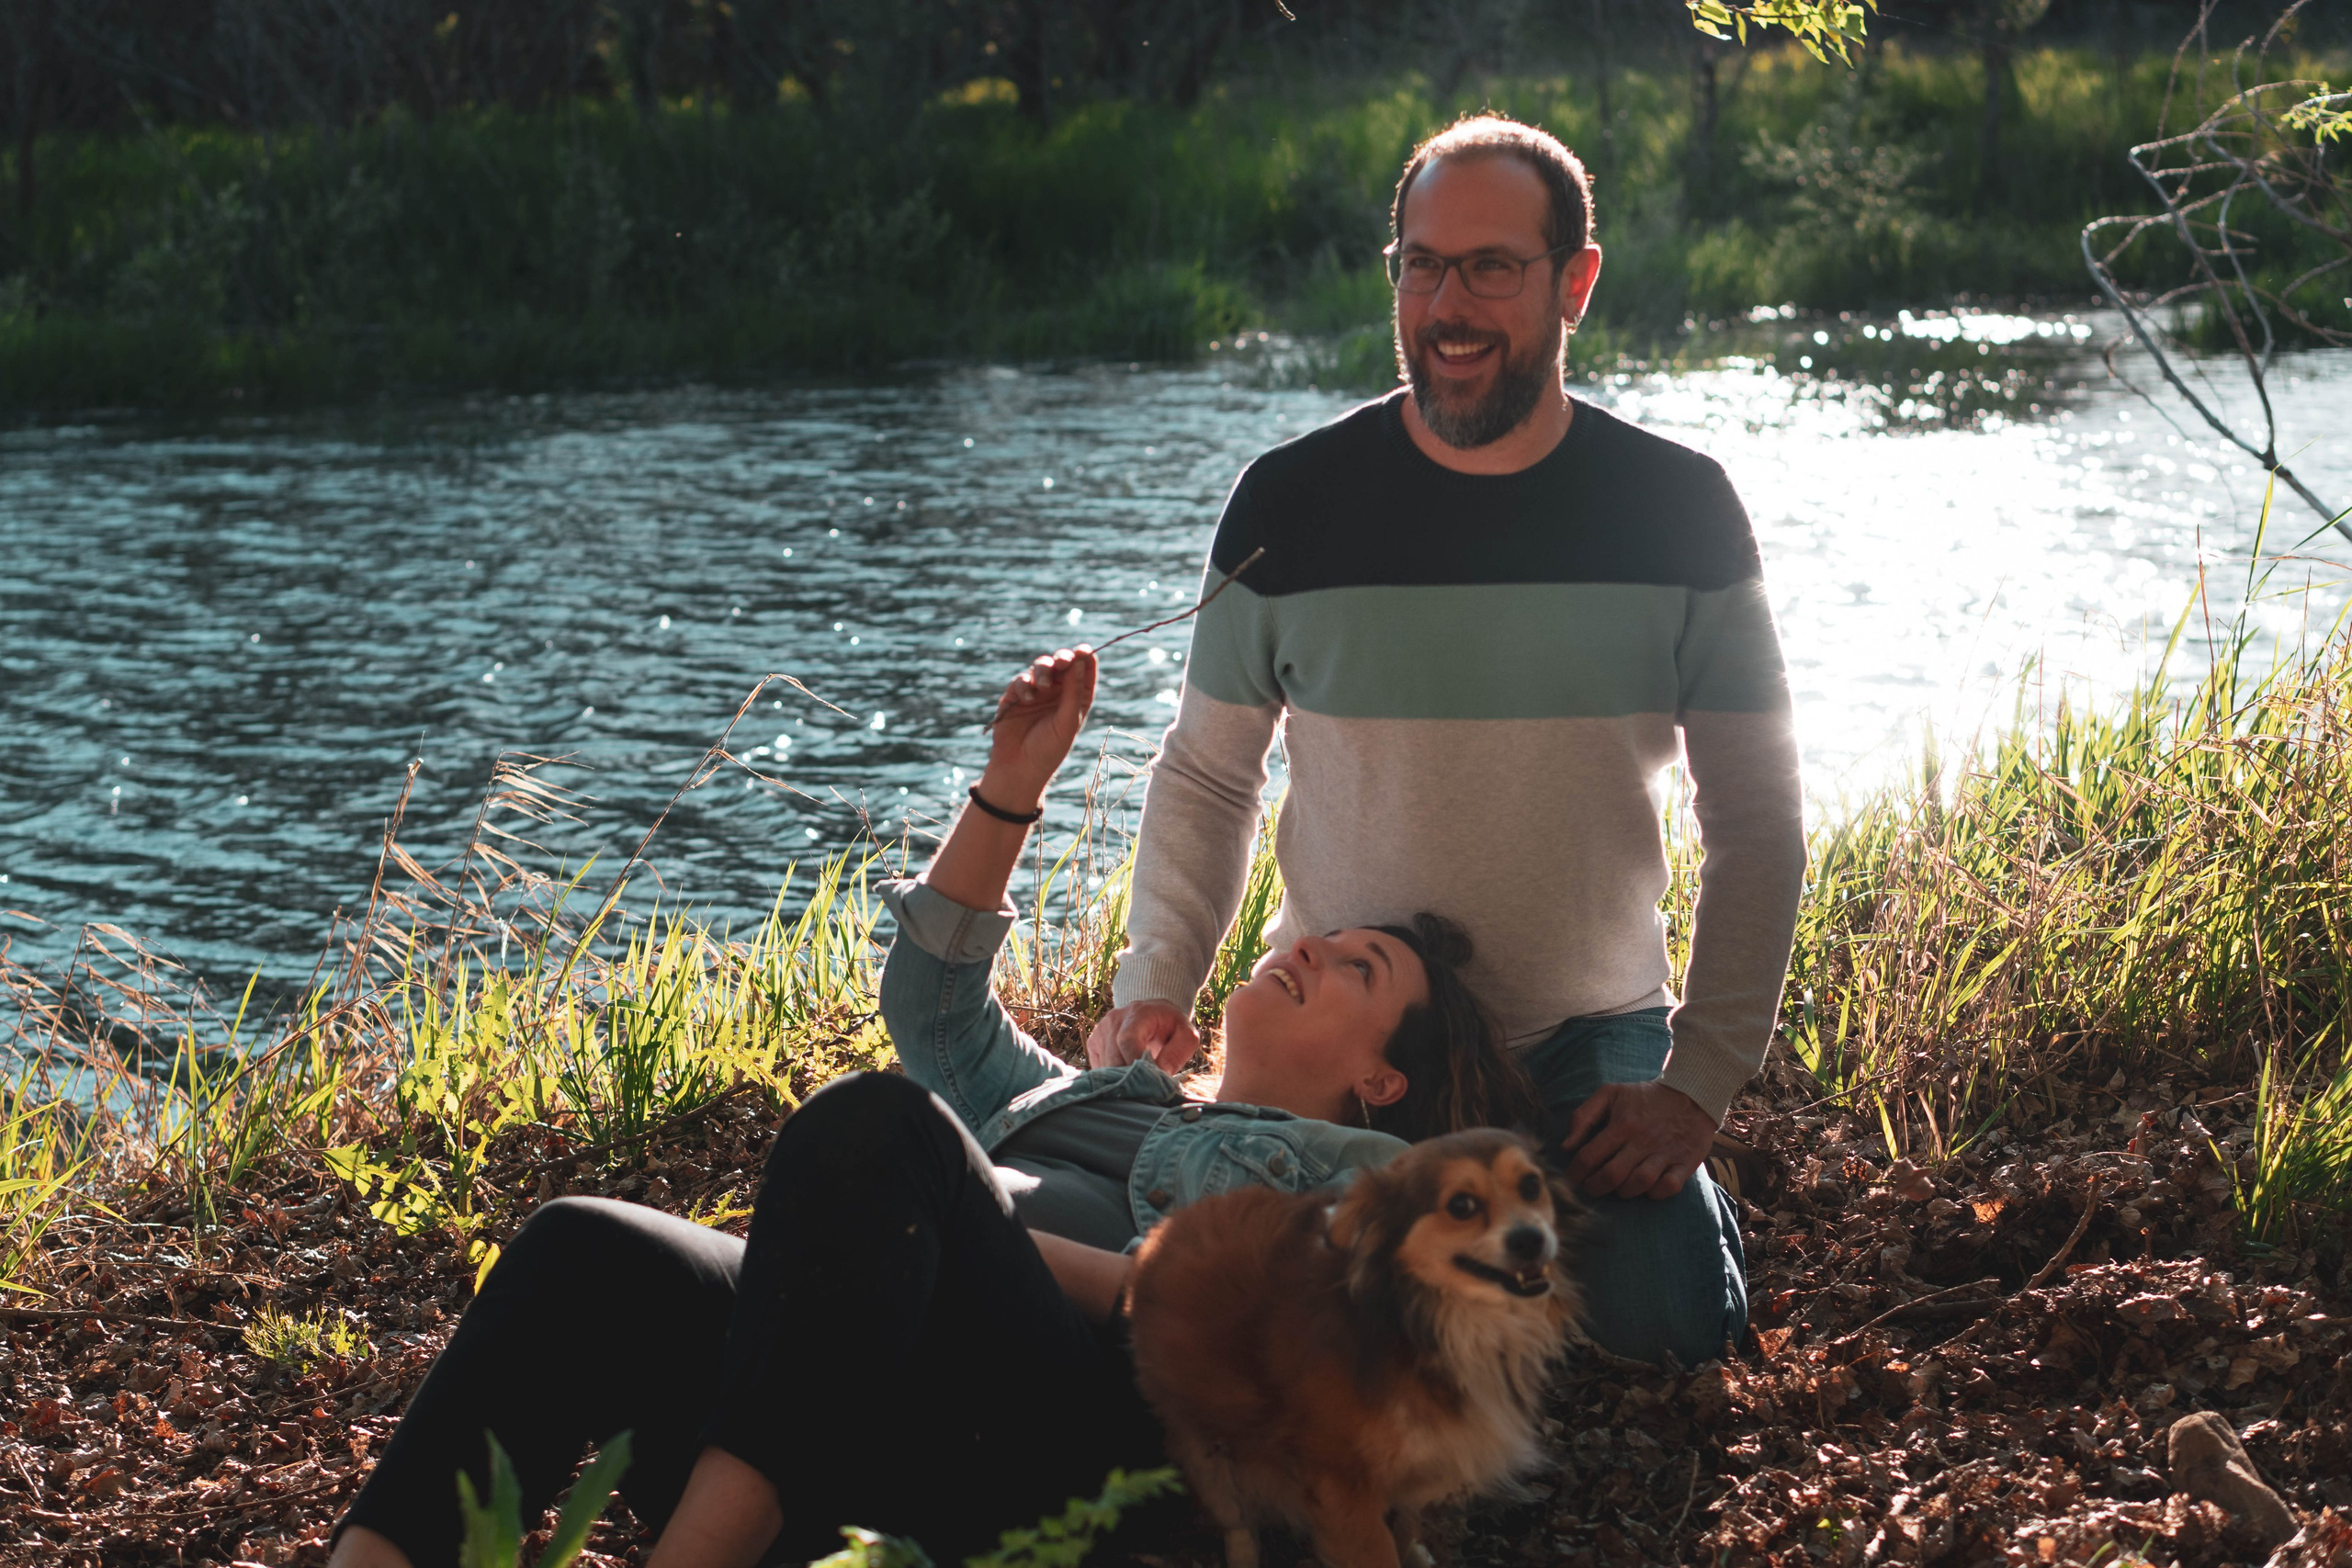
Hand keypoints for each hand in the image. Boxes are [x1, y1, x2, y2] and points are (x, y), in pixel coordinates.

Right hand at [981, 647, 1096, 811]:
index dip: (1085, 657)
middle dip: (1062, 658)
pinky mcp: (1015, 696)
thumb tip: (1080, 660)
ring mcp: (1036, 692)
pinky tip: (1027, 698)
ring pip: (1041, 666)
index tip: (1084, 650)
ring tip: (1044, 685)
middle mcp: (1058, 692)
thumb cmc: (1050, 749)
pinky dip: (1025, 684)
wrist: (1019, 767)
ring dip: (1043, 670)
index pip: (1084, 670)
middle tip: (1062, 661)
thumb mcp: (1068, 721)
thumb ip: (1074, 691)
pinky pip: (1021, 680)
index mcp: (1076, 698)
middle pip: (1062, 663)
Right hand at [1085, 999, 1201, 1071]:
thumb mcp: (1186, 1036)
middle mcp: (1113, 1021)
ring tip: (1139, 1082)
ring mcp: (1100, 1032)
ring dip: (1122, 1081)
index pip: (1127, 1041)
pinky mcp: (1093, 1044)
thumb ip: (1176, 1054)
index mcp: (1137, 1014)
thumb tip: (1159, 1074)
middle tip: (1147, 1090)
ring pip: (1104, 1069)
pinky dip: (1113, 1078)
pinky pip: (1099, 1070)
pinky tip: (1127, 1076)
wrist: (1152, 1012)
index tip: (1149, 1082)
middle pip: (1113, 1060)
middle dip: (1130, 1080)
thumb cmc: (1171, 1026)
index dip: (1135, 1065)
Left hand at [1559, 1080, 1717, 1200]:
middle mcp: (1643, 1141)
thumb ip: (1583, 1116)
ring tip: (1617, 1188)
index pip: (1590, 1157)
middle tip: (1590, 1188)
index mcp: (1622, 1125)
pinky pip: (1669, 1187)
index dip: (1575, 1173)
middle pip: (1612, 1176)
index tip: (1572, 1178)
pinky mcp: (1685, 1163)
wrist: (1692, 1093)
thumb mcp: (1610, 1094)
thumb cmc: (1645, 1097)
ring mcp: (1665, 1153)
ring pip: (1639, 1184)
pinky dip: (1656, 1192)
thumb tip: (1567, 1146)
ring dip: (1624, 1191)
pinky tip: (1648, 1188)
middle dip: (1594, 1187)